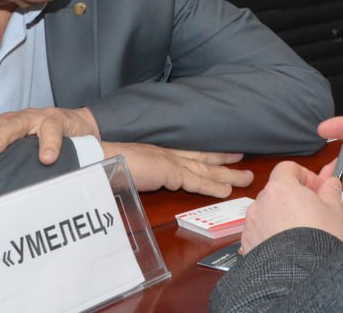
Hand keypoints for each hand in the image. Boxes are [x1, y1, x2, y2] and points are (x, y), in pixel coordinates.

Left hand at [0, 107, 99, 163]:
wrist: (81, 125)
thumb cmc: (45, 140)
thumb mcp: (23, 148)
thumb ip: (4, 161)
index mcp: (4, 127)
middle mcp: (16, 120)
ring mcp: (36, 119)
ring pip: (16, 125)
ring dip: (2, 136)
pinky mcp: (58, 122)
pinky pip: (52, 133)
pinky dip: (49, 145)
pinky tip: (46, 158)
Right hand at [103, 142, 253, 197]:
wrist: (97, 155)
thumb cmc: (107, 160)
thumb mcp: (130, 166)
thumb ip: (143, 172)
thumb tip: (146, 178)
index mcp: (159, 152)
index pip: (190, 153)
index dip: (208, 154)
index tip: (225, 154)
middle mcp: (168, 154)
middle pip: (203, 158)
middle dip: (225, 162)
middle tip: (244, 163)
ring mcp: (169, 162)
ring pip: (205, 169)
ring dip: (226, 174)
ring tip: (245, 177)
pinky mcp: (167, 172)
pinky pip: (194, 181)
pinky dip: (211, 186)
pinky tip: (225, 190)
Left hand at [241, 161, 342, 252]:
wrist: (301, 278)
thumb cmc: (319, 243)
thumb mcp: (335, 212)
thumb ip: (331, 191)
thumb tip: (331, 183)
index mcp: (281, 188)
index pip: (288, 168)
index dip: (304, 175)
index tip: (317, 189)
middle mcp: (261, 202)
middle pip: (277, 190)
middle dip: (293, 198)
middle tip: (313, 212)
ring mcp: (252, 223)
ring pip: (268, 212)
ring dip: (282, 217)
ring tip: (301, 234)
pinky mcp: (247, 243)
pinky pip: (261, 231)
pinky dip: (272, 234)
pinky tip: (289, 247)